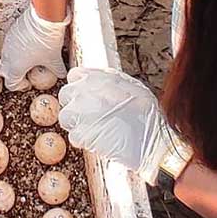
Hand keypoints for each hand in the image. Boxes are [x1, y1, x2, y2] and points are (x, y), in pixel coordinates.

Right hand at [0, 4, 69, 90]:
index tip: (30, 83)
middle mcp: (8, 57)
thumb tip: (62, 75)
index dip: (21, 86)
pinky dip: (15, 50)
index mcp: (15, 67)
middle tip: (27, 74)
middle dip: (13, 75)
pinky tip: (29, 47)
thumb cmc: (47, 41)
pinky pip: (9, 46)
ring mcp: (8, 44)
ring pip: (6, 58)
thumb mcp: (54, 59)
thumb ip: (57, 70)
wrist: (43, 17)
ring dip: (14, 62)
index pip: (11, 84)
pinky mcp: (11, 33)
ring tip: (29, 60)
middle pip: (4, 72)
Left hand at [58, 67, 170, 181]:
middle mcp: (83, 92)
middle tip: (90, 115)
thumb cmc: (146, 113)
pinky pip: (74, 136)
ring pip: (66, 117)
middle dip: (75, 105)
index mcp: (95, 77)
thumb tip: (101, 82)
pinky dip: (84, 141)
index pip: (74, 76)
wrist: (150, 137)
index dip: (80, 87)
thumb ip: (110, 82)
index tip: (86, 96)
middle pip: (65, 96)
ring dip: (77, 124)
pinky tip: (99, 140)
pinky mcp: (80, 134)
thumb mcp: (131, 86)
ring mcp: (79, 113)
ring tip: (95, 129)